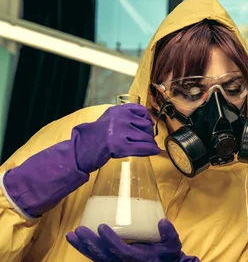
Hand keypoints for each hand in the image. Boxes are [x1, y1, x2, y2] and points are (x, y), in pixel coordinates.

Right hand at [2, 105, 159, 218]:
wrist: (80, 150)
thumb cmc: (96, 137)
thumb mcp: (110, 120)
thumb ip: (124, 117)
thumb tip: (147, 121)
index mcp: (117, 110)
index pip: (141, 110)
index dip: (147, 119)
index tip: (148, 126)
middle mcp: (119, 118)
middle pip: (146, 125)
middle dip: (148, 134)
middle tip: (146, 141)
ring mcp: (119, 131)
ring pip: (145, 137)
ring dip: (150, 143)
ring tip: (148, 147)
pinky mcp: (118, 146)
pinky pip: (142, 148)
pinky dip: (150, 150)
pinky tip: (154, 152)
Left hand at [66, 218, 221, 261]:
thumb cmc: (167, 256)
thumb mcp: (173, 246)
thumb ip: (170, 234)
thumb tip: (163, 222)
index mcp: (136, 258)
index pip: (120, 250)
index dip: (109, 240)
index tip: (101, 226)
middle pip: (102, 255)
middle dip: (89, 243)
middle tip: (79, 230)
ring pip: (96, 257)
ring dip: (83, 247)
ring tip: (71, 235)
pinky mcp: (113, 261)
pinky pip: (96, 256)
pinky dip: (85, 249)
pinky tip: (76, 239)